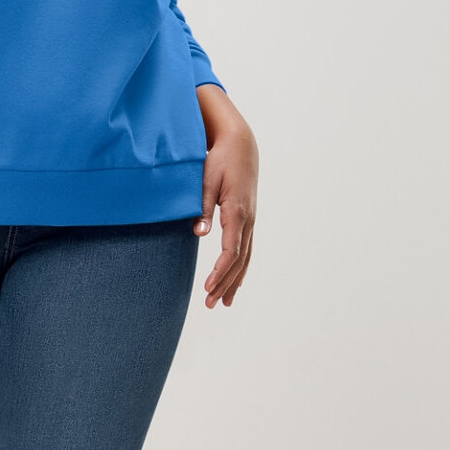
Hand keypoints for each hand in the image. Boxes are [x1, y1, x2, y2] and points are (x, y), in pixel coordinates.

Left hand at [194, 84, 256, 308]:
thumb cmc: (219, 160)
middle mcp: (247, 219)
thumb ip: (202, 207)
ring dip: (234, 281)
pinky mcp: (248, 218)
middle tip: (210, 304)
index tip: (208, 288)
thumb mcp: (206, 181)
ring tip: (222, 303)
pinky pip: (246, 249)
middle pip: (239, 260)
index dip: (220, 272)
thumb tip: (199, 233)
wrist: (241, 145)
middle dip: (225, 284)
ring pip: (245, 258)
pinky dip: (241, 268)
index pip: (230, 250)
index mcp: (237, 212)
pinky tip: (235, 282)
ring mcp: (250, 220)